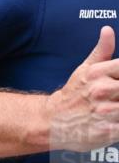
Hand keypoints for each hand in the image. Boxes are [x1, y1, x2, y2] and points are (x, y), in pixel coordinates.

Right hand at [46, 26, 118, 150]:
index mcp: (100, 73)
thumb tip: (107, 30)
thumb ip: (102, 51)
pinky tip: (116, 121)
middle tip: (118, 94)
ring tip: (116, 105)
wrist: (50, 122)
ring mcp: (105, 112)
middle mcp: (103, 90)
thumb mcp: (84, 70)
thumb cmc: (72, 96)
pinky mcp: (107, 131)